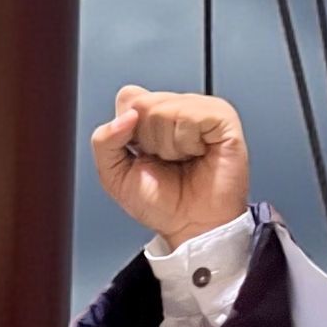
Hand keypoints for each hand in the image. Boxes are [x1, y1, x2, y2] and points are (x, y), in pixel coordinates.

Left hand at [91, 86, 249, 248]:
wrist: (191, 228)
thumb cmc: (161, 204)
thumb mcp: (113, 175)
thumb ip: (103, 141)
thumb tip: (126, 115)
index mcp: (153, 115)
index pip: (129, 97)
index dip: (127, 131)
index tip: (142, 155)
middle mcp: (177, 108)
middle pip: (143, 104)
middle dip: (147, 141)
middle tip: (165, 162)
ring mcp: (201, 110)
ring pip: (165, 109)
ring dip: (168, 146)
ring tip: (182, 161)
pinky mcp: (223, 118)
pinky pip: (191, 116)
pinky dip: (188, 143)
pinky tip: (198, 155)